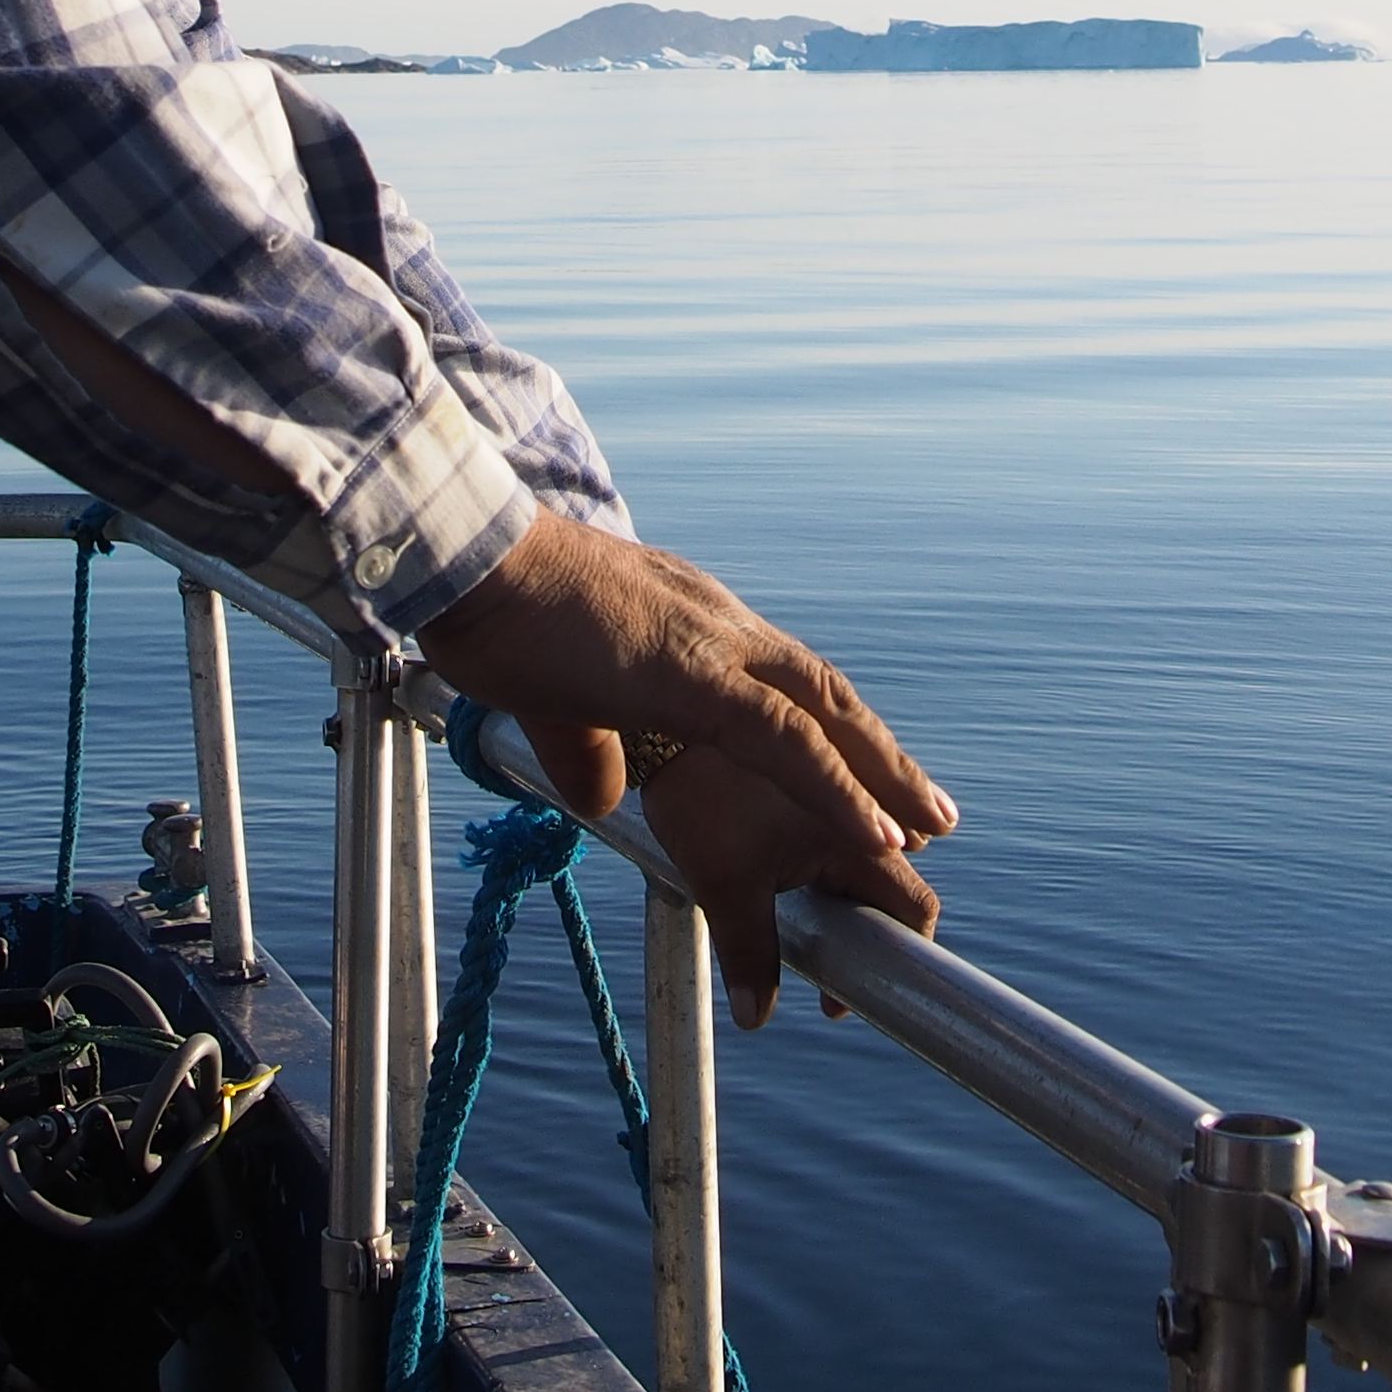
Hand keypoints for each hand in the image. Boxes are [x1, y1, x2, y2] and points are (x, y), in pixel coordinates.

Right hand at [413, 510, 954, 1026]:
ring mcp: (711, 644)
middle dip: (875, 753)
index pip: (779, 679)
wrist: (463, 558)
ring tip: (927, 829)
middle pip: (821, 693)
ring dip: (880, 776)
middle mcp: (717, 624)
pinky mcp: (693, 674)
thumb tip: (604, 795)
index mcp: (687, 623)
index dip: (828, 728)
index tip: (864, 768)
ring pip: (821, 716)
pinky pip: (786, 739)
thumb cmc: (491, 613)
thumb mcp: (549, 695)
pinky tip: (877, 833)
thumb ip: (585, 744)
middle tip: (927, 807)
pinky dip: (840, 789)